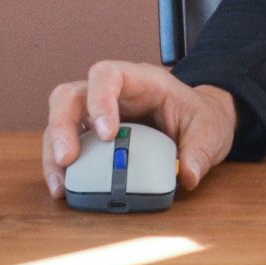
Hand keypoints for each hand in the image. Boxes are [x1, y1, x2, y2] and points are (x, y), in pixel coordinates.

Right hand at [42, 61, 236, 199]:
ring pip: (60, 121)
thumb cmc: (201, 118)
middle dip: (63, 126)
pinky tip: (64, 189)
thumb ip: (201, 151)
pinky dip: (60, 168)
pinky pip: (66, 145)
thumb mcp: (211, 130)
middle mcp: (112, 94)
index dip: (100, 99)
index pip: (108, 74)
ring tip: (61, 185)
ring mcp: (97, 114)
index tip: (107, 133)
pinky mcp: (91, 137)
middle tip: (68, 159)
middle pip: (70, 96)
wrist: (199, 125)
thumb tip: (186, 175)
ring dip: (54, 152)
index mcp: (142, 81)